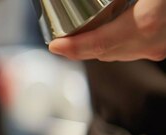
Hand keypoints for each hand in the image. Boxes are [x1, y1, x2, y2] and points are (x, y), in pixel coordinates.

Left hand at [49, 0, 165, 61]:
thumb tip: (101, 1)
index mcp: (145, 23)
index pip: (99, 43)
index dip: (73, 47)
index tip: (55, 46)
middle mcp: (152, 42)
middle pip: (104, 53)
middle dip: (79, 49)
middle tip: (60, 42)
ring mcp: (160, 46)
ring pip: (118, 53)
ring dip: (96, 47)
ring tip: (76, 38)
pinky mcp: (164, 46)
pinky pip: (133, 49)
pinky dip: (115, 43)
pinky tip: (107, 32)